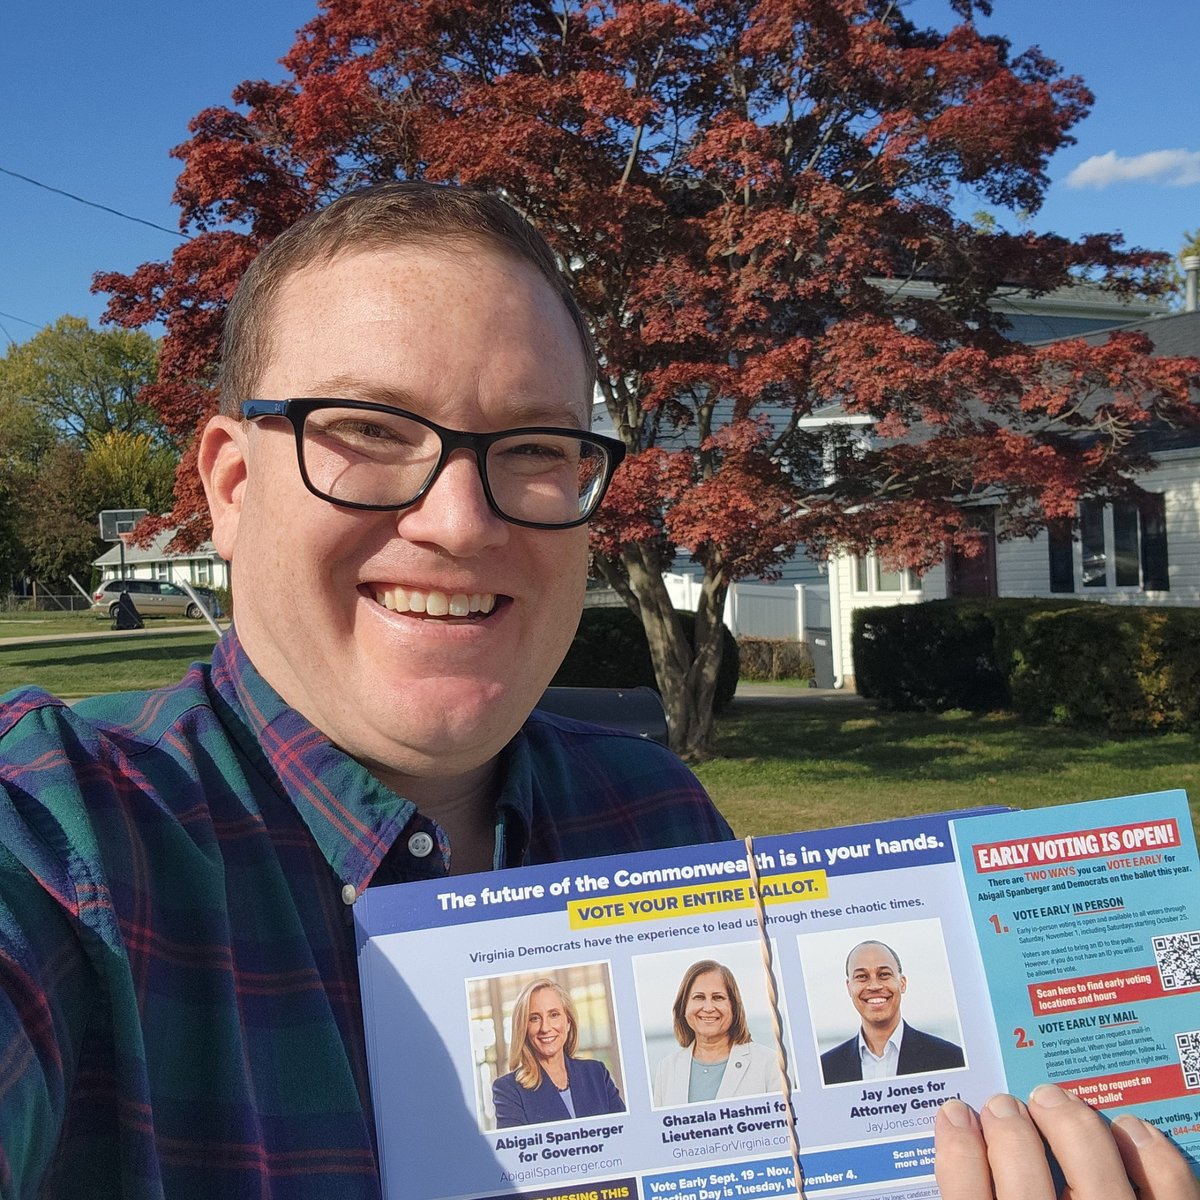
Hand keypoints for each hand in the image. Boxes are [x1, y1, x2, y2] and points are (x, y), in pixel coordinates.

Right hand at [935, 1085, 1198, 1199]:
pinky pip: (1167, 1181)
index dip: (955, 1144)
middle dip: (1007, 1121)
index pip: (965, 1191)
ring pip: (1091, 1157)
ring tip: (1055, 1101)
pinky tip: (1130, 1128)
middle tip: (1004, 1105)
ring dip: (1069, 1119)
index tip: (955, 1115)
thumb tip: (955, 1147)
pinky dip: (1148, 1148)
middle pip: (1020, 1164)